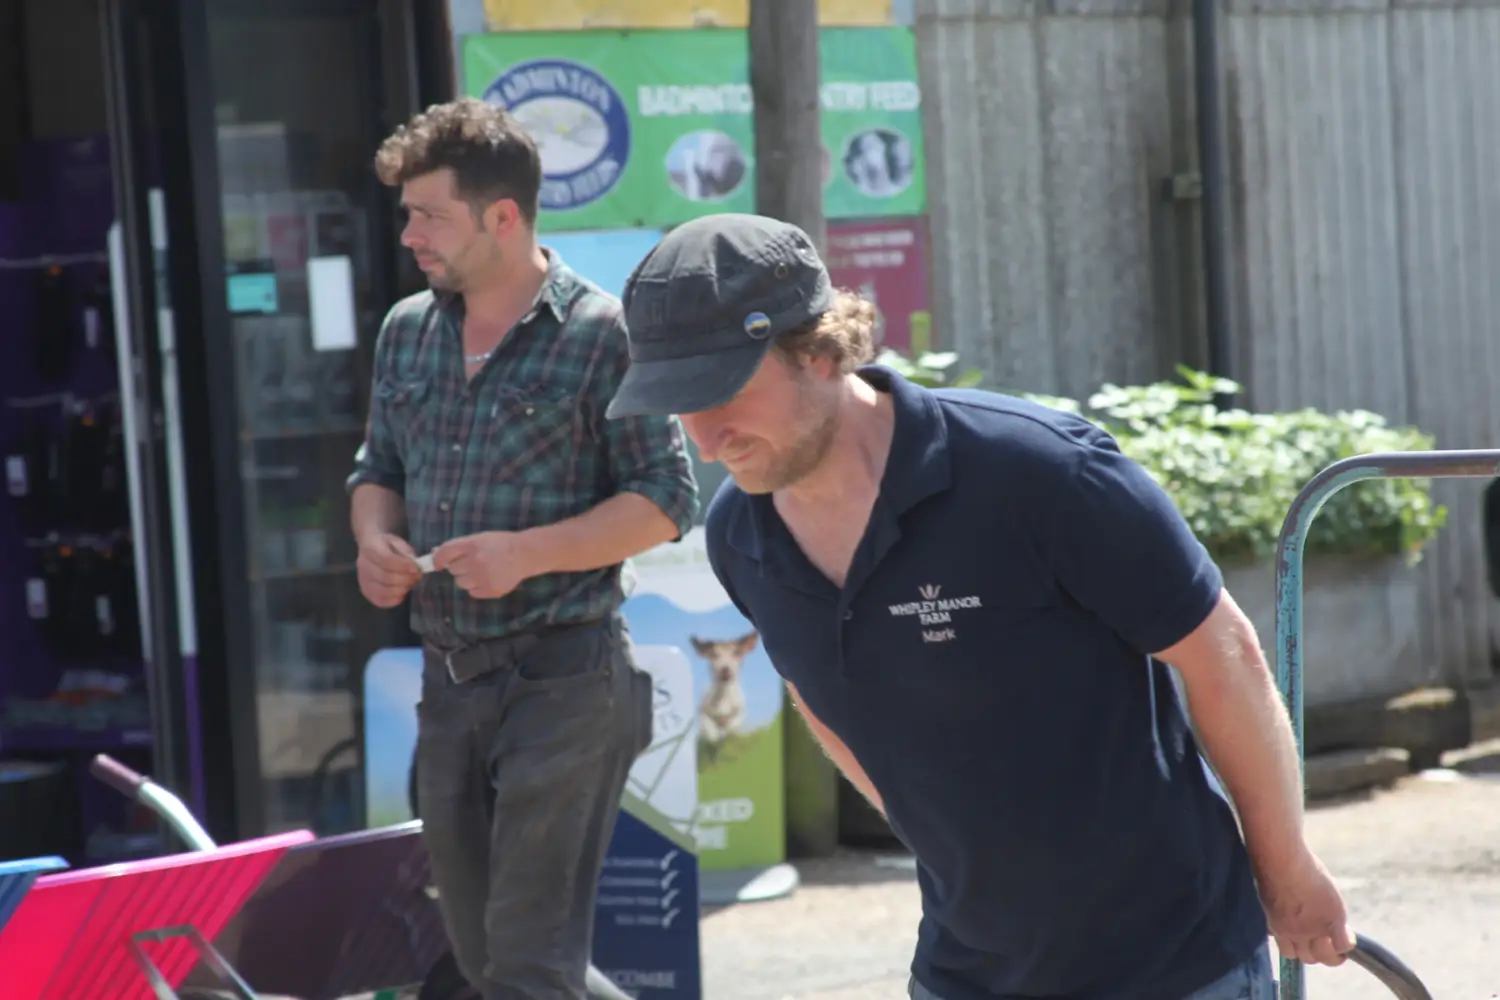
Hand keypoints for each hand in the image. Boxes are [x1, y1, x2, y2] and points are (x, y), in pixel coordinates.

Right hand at [356, 532, 421, 608]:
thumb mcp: (398, 542)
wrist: (371, 548)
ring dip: (402, 589)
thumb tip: (414, 565)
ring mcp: (363, 581)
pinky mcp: (366, 592)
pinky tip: (402, 592)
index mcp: (371, 549)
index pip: (386, 560)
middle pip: (386, 577)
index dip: (403, 566)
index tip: (416, 568)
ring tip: (410, 583)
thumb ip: (406, 553)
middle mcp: (363, 565)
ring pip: (384, 591)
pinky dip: (395, 599)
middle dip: (406, 578)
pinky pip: (381, 601)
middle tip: (417, 576)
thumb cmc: (387, 546)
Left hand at [432, 531, 539, 599]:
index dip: (438, 559)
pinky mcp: (490, 590)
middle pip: (453, 570)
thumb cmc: (501, 544)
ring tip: (481, 572)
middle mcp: (476, 561)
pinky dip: (477, 588)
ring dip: (467, 578)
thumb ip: (458, 546)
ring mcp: (483, 577)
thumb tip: (435, 553)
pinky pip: (472, 593)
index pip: (445, 553)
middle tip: (472, 563)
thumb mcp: (480, 538)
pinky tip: (488, 579)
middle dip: (459, 567)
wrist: (525, 554)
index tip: (437, 564)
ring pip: (461, 583)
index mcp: (472, 545)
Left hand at [1256, 847, 1354, 966]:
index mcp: (1278, 927)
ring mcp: (1315, 929)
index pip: (1289, 952)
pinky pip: (1344, 944)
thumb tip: (1286, 904)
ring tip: (1339, 943)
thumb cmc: (1272, 867)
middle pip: (1308, 958)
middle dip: (1317, 953)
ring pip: (1327, 957)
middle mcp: (1295, 934)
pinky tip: (1348, 933)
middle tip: (1327, 943)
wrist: (1282, 861)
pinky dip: (1348, 943)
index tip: (1306, 941)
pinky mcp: (1332, 921)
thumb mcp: (1271, 895)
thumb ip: (1280, 907)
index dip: (1299, 948)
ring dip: (1334, 953)